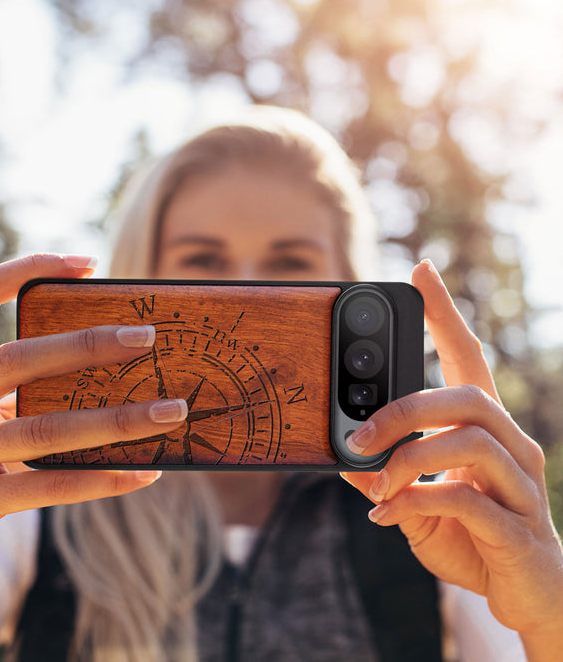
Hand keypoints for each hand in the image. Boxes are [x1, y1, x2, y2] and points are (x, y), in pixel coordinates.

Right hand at [0, 254, 187, 602]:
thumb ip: (18, 388)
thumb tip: (109, 361)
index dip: (25, 269)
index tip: (87, 263)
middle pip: (14, 359)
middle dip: (86, 344)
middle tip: (147, 337)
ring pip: (40, 429)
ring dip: (115, 420)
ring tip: (170, 412)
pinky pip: (45, 487)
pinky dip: (99, 479)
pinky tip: (143, 473)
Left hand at [341, 260, 562, 654]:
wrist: (526, 596)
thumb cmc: (472, 538)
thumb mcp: (416, 502)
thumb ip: (385, 477)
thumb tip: (342, 459)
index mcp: (485, 430)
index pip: (468, 357)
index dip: (445, 314)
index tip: (421, 271)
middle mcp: (512, 446)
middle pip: (467, 396)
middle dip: (404, 409)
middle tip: (358, 434)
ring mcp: (522, 485)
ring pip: (470, 441)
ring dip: (408, 459)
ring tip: (375, 484)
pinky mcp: (519, 528)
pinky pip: (467, 499)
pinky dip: (416, 502)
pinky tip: (388, 516)